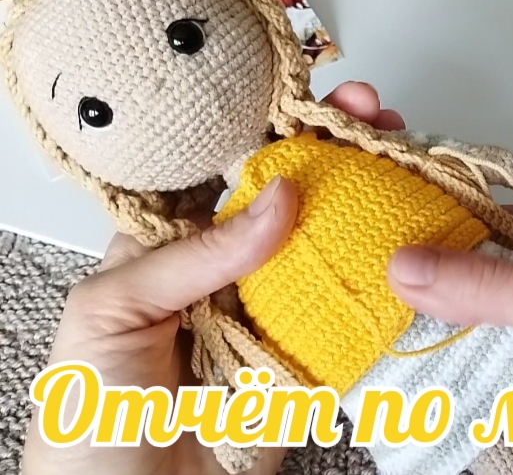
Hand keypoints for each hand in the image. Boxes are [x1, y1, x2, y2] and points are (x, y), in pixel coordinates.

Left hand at [23, 82, 403, 474]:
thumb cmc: (89, 420)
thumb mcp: (111, 312)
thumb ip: (193, 255)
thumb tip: (278, 199)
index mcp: (173, 249)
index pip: (228, 174)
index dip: (273, 133)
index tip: (316, 100)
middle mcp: (232, 274)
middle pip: (294, 203)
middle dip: (338, 153)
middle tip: (378, 116)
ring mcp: (277, 315)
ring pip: (331, 250)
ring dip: (372, 206)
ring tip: (406, 165)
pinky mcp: (313, 360)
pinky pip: (354, 314)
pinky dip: (387, 282)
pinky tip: (415, 243)